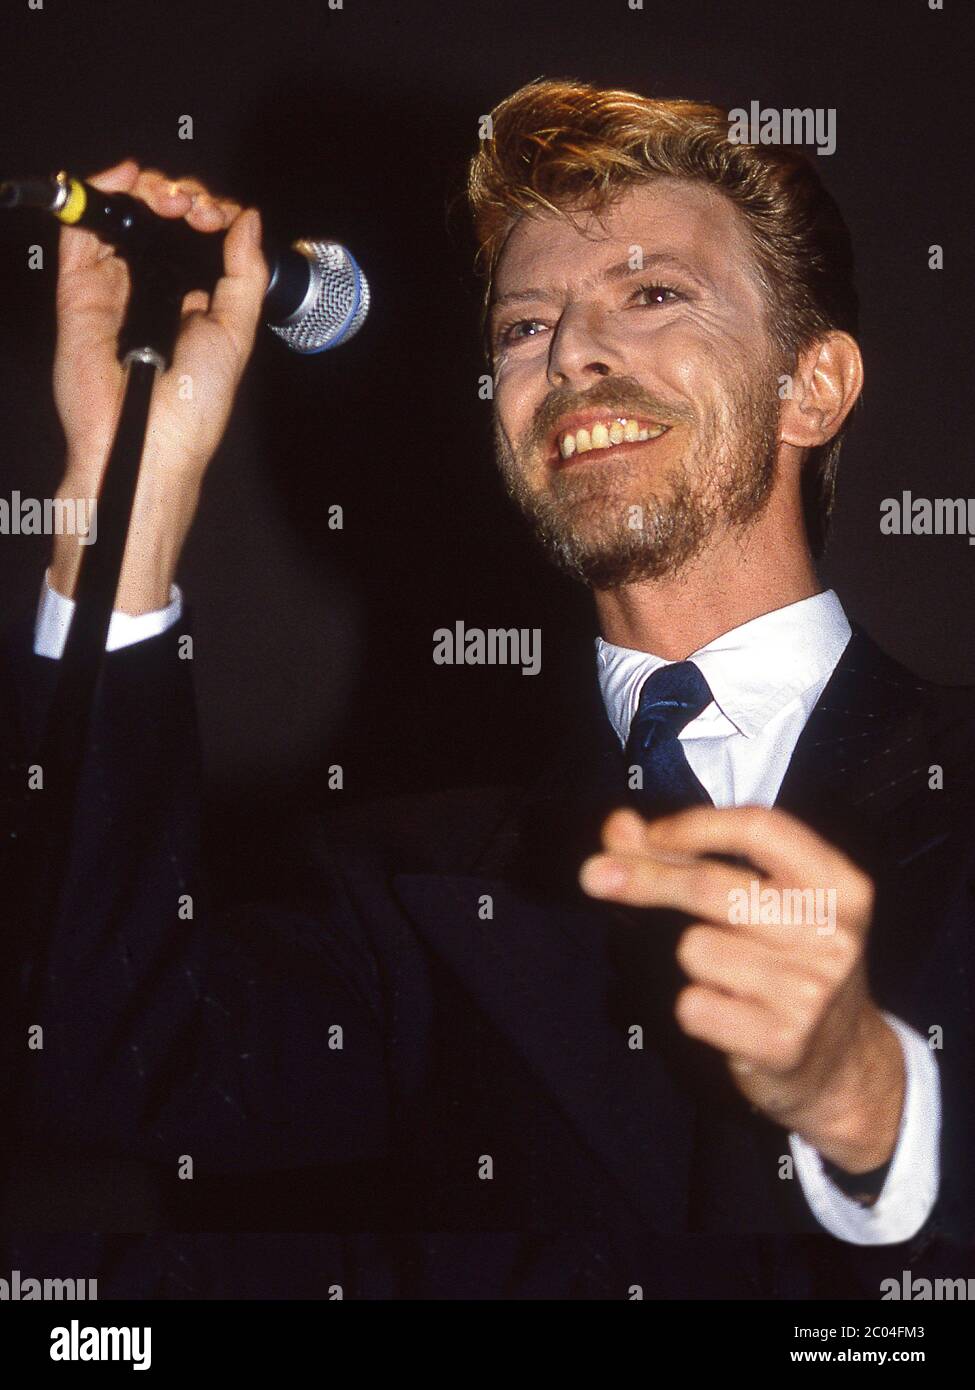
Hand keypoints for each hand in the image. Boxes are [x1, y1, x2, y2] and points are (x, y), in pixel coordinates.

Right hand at [50, 158, 268, 610]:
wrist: (149, 442)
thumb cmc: (194, 406)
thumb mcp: (237, 333)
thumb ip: (244, 274)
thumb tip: (248, 221)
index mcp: (190, 303)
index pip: (195, 240)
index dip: (207, 214)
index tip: (221, 214)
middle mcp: (151, 291)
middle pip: (157, 222)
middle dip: (179, 197)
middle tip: (195, 206)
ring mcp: (113, 287)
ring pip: (122, 218)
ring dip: (146, 191)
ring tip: (169, 197)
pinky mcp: (78, 290)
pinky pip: (82, 232)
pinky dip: (100, 195)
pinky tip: (127, 179)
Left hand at [580, 805, 904, 1171]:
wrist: (844, 1067)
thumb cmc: (791, 968)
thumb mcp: (765, 904)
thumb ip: (688, 857)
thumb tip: (619, 826)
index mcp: (840, 888)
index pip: (760, 828)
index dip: (695, 826)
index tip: (650, 834)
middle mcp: (832, 936)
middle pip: (712, 885)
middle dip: (644, 878)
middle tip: (595, 875)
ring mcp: (810, 992)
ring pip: (696, 948)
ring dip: (692, 960)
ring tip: (730, 979)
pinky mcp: (781, 1043)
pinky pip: (693, 1005)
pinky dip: (693, 1008)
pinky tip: (728, 1016)